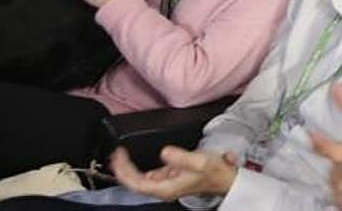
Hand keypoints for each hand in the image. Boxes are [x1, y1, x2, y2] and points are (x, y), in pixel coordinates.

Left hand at [110, 145, 237, 201]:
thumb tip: (164, 151)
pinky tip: (133, 160)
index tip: (119, 156)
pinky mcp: (168, 178)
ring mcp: (164, 184)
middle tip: (116, 153)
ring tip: (119, 155)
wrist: (225, 178)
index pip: (137, 183)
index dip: (125, 171)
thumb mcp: (200, 161)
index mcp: (166, 188)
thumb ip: (181, 157)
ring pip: (138, 179)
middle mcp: (162, 189)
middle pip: (134, 183)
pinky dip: (137, 167)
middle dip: (122, 169)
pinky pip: (146, 176)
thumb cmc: (215, 172)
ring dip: (127, 168)